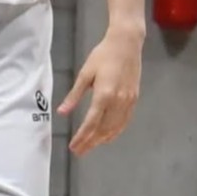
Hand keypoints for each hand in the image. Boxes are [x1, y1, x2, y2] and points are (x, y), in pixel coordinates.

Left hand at [57, 26, 141, 155]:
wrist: (126, 44)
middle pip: (103, 129)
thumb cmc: (102, 56)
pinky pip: (125, 121)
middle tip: (79, 151)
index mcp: (104, 94)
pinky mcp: (134, 99)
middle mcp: (118, 101)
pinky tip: (107, 136)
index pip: (91, 123)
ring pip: (115, 128)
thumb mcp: (85, 74)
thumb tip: (62, 112)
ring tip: (90, 146)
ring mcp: (128, 101)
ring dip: (102, 139)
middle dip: (90, 142)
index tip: (74, 147)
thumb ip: (74, 95)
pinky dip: (115, 131)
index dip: (82, 137)